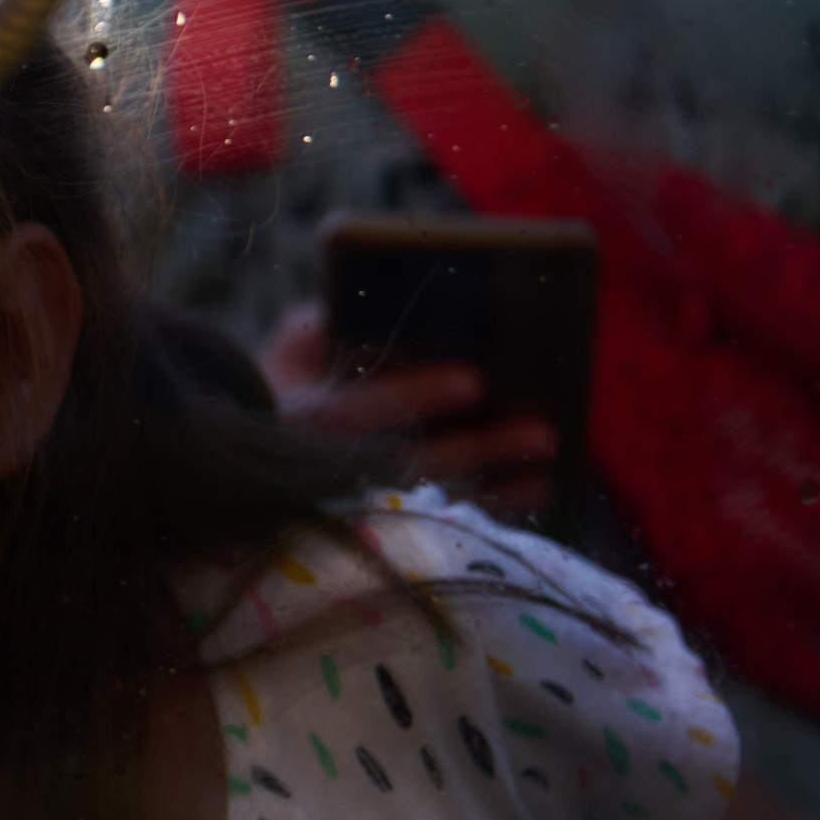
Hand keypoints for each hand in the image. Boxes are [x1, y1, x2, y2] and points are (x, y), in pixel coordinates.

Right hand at [259, 302, 560, 517]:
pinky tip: (542, 482)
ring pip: (433, 491)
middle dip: (476, 447)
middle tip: (541, 429)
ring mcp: (360, 496)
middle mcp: (324, 467)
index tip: (474, 380)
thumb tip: (382, 305)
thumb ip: (325, 325)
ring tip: (549, 444)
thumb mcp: (294, 345)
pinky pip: (449, 513)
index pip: (354, 410)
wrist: (270, 438)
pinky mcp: (391, 513)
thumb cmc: (294, 378)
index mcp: (296, 416)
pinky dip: (497, 500)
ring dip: (494, 472)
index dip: (413, 396)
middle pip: (407, 462)